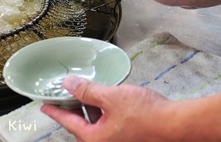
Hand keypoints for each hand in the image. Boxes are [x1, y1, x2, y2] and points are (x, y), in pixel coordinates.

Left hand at [41, 76, 171, 141]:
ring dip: (90, 110)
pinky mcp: (129, 138)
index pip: (68, 122)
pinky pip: (108, 126)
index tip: (44, 106)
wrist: (176, 125)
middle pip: (82, 126)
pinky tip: (108, 100)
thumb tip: (69, 85)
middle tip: (65, 95)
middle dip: (74, 109)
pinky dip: (104, 113)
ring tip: (87, 93)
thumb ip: (87, 91)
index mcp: (95, 139)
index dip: (55, 111)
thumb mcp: (111, 97)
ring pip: (96, 126)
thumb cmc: (146, 115)